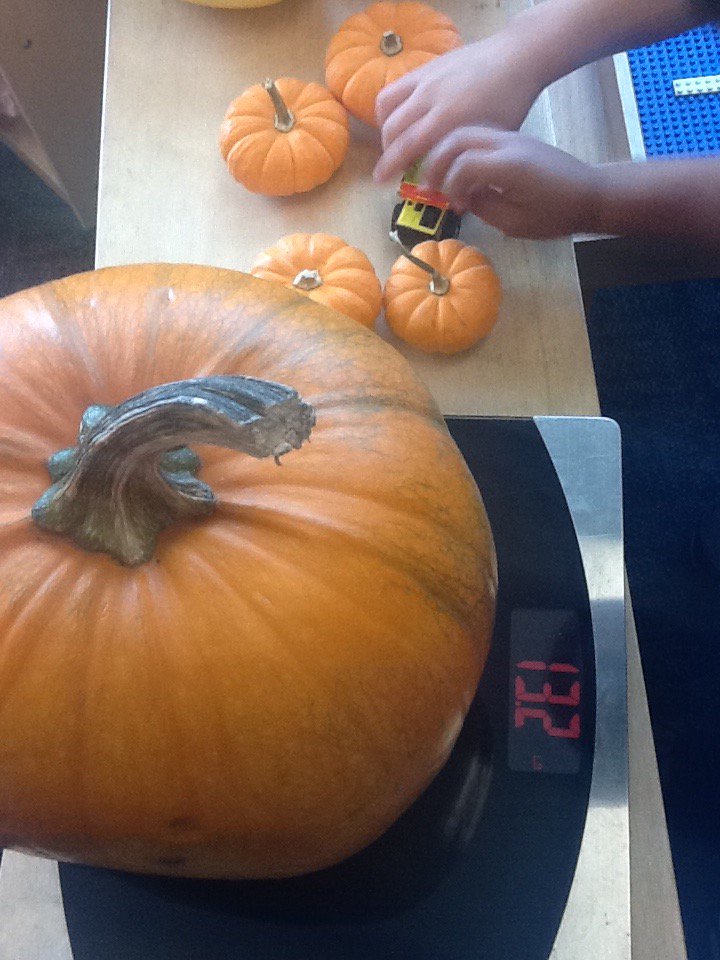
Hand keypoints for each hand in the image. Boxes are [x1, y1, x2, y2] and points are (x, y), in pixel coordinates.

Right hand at [373, 27, 549, 184]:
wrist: (517, 56)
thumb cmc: (510, 103)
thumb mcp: (490, 138)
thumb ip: (464, 158)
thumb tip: (447, 184)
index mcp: (447, 118)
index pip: (406, 146)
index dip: (389, 166)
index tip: (378, 181)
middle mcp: (429, 96)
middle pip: (392, 127)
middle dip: (386, 151)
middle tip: (390, 166)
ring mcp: (425, 77)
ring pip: (386, 104)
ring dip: (384, 126)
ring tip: (394, 141)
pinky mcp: (425, 66)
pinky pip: (396, 87)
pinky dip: (391, 106)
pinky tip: (402, 117)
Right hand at [421, 128, 601, 238]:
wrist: (589, 194)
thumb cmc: (556, 215)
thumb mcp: (515, 223)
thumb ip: (483, 207)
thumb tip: (462, 197)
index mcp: (510, 165)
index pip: (463, 164)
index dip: (451, 186)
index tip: (456, 207)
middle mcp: (507, 143)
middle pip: (458, 137)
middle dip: (438, 161)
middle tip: (432, 186)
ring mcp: (511, 137)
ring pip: (466, 131)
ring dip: (448, 153)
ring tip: (443, 178)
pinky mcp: (513, 139)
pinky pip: (479, 136)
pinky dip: (462, 150)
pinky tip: (462, 172)